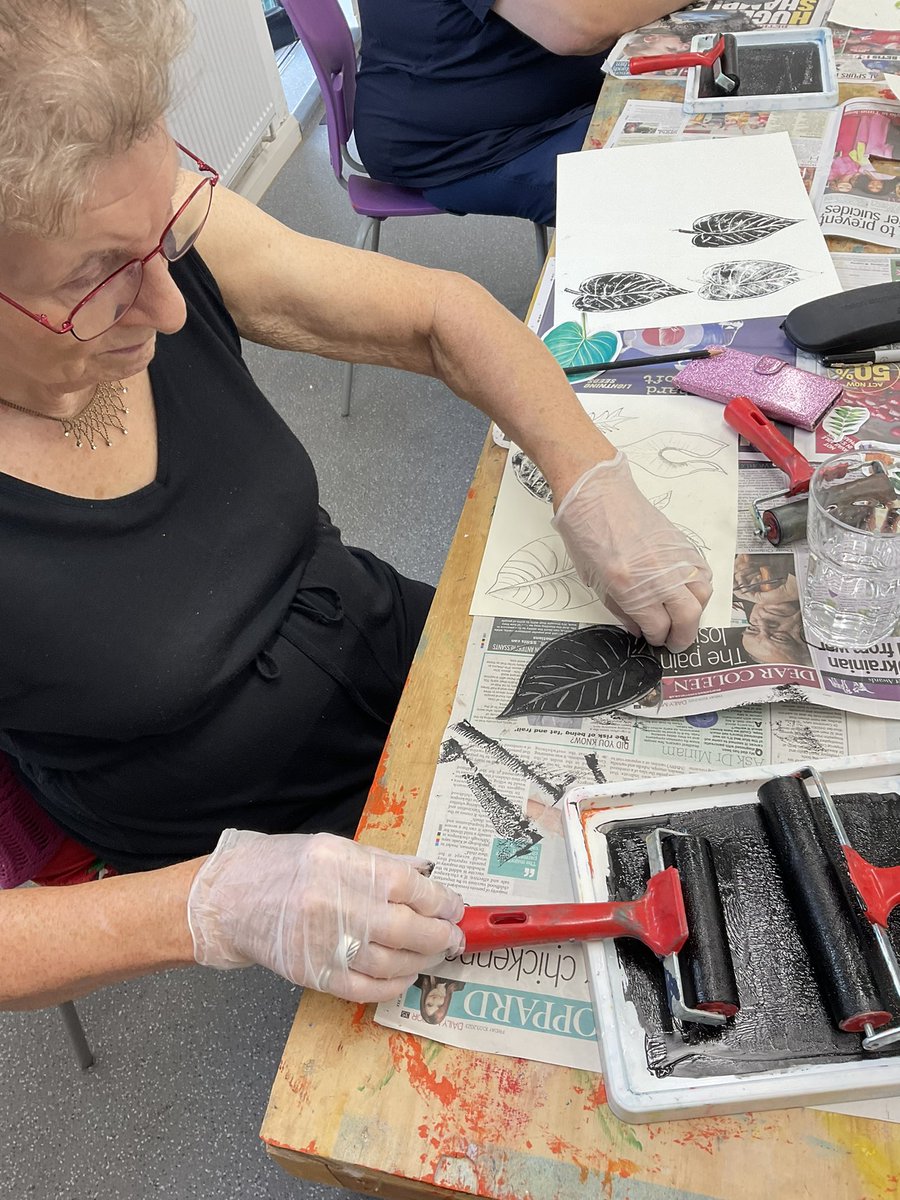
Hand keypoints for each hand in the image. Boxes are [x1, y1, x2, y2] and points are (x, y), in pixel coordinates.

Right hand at [187, 830, 464, 1002]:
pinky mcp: (314, 975)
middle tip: (455, 937)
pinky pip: (366, 989)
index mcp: (340, 865)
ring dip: (422, 961)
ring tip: (435, 955)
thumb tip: (426, 874)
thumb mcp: (333, 848)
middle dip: (439, 936)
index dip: (439, 900)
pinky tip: (406, 975)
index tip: (455, 907)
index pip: (406, 886)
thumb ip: (382, 862)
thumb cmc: (283, 867)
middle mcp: (333, 904)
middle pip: (404, 928)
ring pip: (390, 962)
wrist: (229, 900)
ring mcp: (322, 944)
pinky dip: (393, 985)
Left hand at [551, 452, 711, 651]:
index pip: (657, 626)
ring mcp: (673, 557)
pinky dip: (700, 587)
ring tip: (682, 617)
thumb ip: (619, 608)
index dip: (657, 638)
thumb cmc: (585, 532)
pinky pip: (703, 571)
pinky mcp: (681, 543)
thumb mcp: (592, 579)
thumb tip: (638, 628)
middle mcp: (657, 573)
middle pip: (687, 616)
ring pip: (703, 594)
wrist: (597, 492)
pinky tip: (688, 592)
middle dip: (683, 636)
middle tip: (675, 642)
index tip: (654, 640)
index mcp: (629, 586)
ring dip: (696, 612)